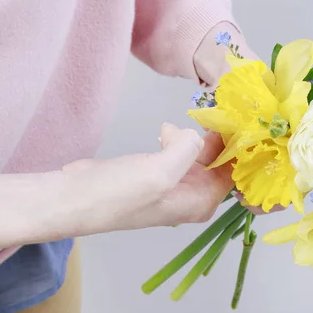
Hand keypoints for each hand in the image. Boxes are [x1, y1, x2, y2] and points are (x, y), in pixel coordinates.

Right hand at [62, 123, 233, 233]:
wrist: (74, 198)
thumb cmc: (118, 193)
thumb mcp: (158, 172)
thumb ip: (186, 150)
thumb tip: (193, 135)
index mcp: (201, 202)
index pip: (233, 171)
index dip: (238, 145)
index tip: (238, 117)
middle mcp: (192, 197)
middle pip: (220, 163)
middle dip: (219, 137)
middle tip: (215, 109)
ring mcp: (174, 186)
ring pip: (200, 156)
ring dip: (196, 136)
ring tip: (184, 122)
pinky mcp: (157, 174)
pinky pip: (180, 153)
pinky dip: (177, 140)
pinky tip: (163, 132)